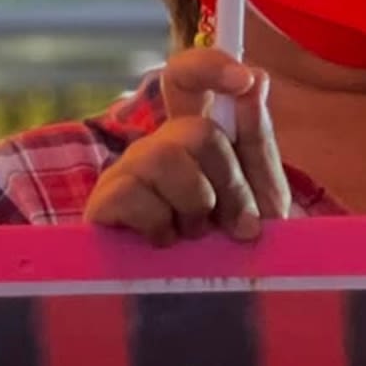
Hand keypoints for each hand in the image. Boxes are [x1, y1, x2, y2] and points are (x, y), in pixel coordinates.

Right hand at [83, 47, 291, 243]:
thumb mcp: (261, 194)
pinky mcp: (104, 203)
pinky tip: (163, 243)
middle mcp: (157, 146)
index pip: (186, 77)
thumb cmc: (229, 246)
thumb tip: (256, 78)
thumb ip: (256, 138)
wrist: (207, 299)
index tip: (243, 81)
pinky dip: (161, 226)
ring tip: (196, 236)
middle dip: (229, 183)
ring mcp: (127, 172)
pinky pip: (136, 195)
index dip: (209, 66)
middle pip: (195, 131)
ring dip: (196, 205)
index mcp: (194, 136)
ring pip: (167, 158)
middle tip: (238, 225)